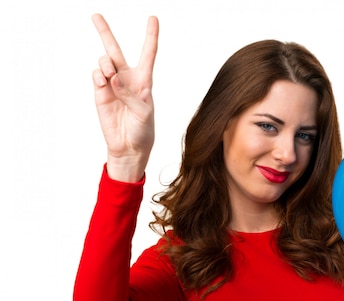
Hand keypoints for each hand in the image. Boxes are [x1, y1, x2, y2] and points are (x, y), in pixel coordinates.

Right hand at [91, 13, 158, 181]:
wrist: (128, 147)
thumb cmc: (142, 130)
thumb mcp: (143, 112)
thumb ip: (130, 94)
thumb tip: (113, 78)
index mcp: (144, 81)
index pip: (148, 54)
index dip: (151, 36)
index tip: (153, 18)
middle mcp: (127, 79)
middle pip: (115, 50)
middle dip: (105, 32)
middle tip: (95, 15)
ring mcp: (111, 85)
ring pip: (104, 61)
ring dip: (106, 64)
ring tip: (110, 76)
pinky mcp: (100, 93)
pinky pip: (96, 76)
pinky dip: (99, 76)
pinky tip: (104, 83)